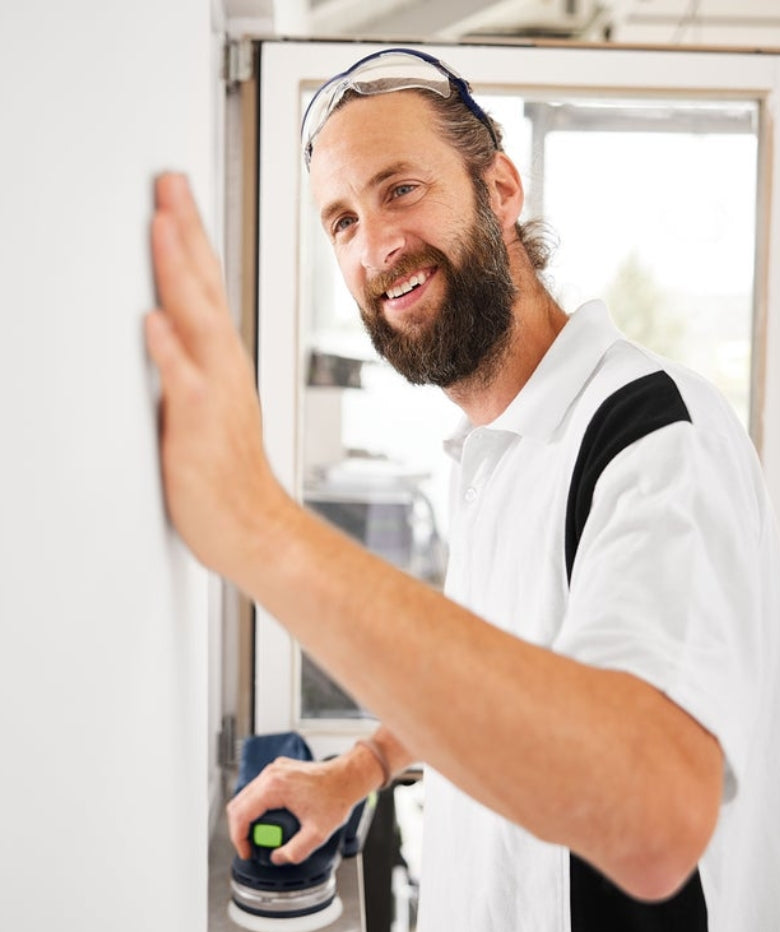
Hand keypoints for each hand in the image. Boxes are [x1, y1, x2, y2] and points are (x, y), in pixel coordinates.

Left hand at [145, 173, 290, 579]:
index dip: (188, 241)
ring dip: (178, 271)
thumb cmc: (228, 476)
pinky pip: (184, 382)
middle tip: (170, 184)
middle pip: (202, 288)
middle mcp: (221, 368)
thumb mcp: (202, 410)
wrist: (252, 526)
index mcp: (220, 362)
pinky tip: (155, 321)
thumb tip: (159, 326)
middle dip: (184, 232)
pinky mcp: (198, 424)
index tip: (173, 198)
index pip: (204, 288)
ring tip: (163, 223)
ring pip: (196, 320)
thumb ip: (183, 367)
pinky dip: (171, 350)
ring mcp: (213, 392)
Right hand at [226, 755, 368, 864]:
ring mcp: (275, 769)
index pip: (241, 814)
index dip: (239, 839)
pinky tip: (268, 820)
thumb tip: (277, 857)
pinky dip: (256, 806)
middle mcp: (271, 774)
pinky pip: (257, 789)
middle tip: (253, 846)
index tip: (247, 852)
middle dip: (241, 830)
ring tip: (262, 836)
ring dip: (248, 818)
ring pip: (246, 795)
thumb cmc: (337, 797)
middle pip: (238, 804)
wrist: (348, 777)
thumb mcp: (317, 833)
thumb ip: (295, 851)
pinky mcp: (279, 770)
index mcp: (275, 786)